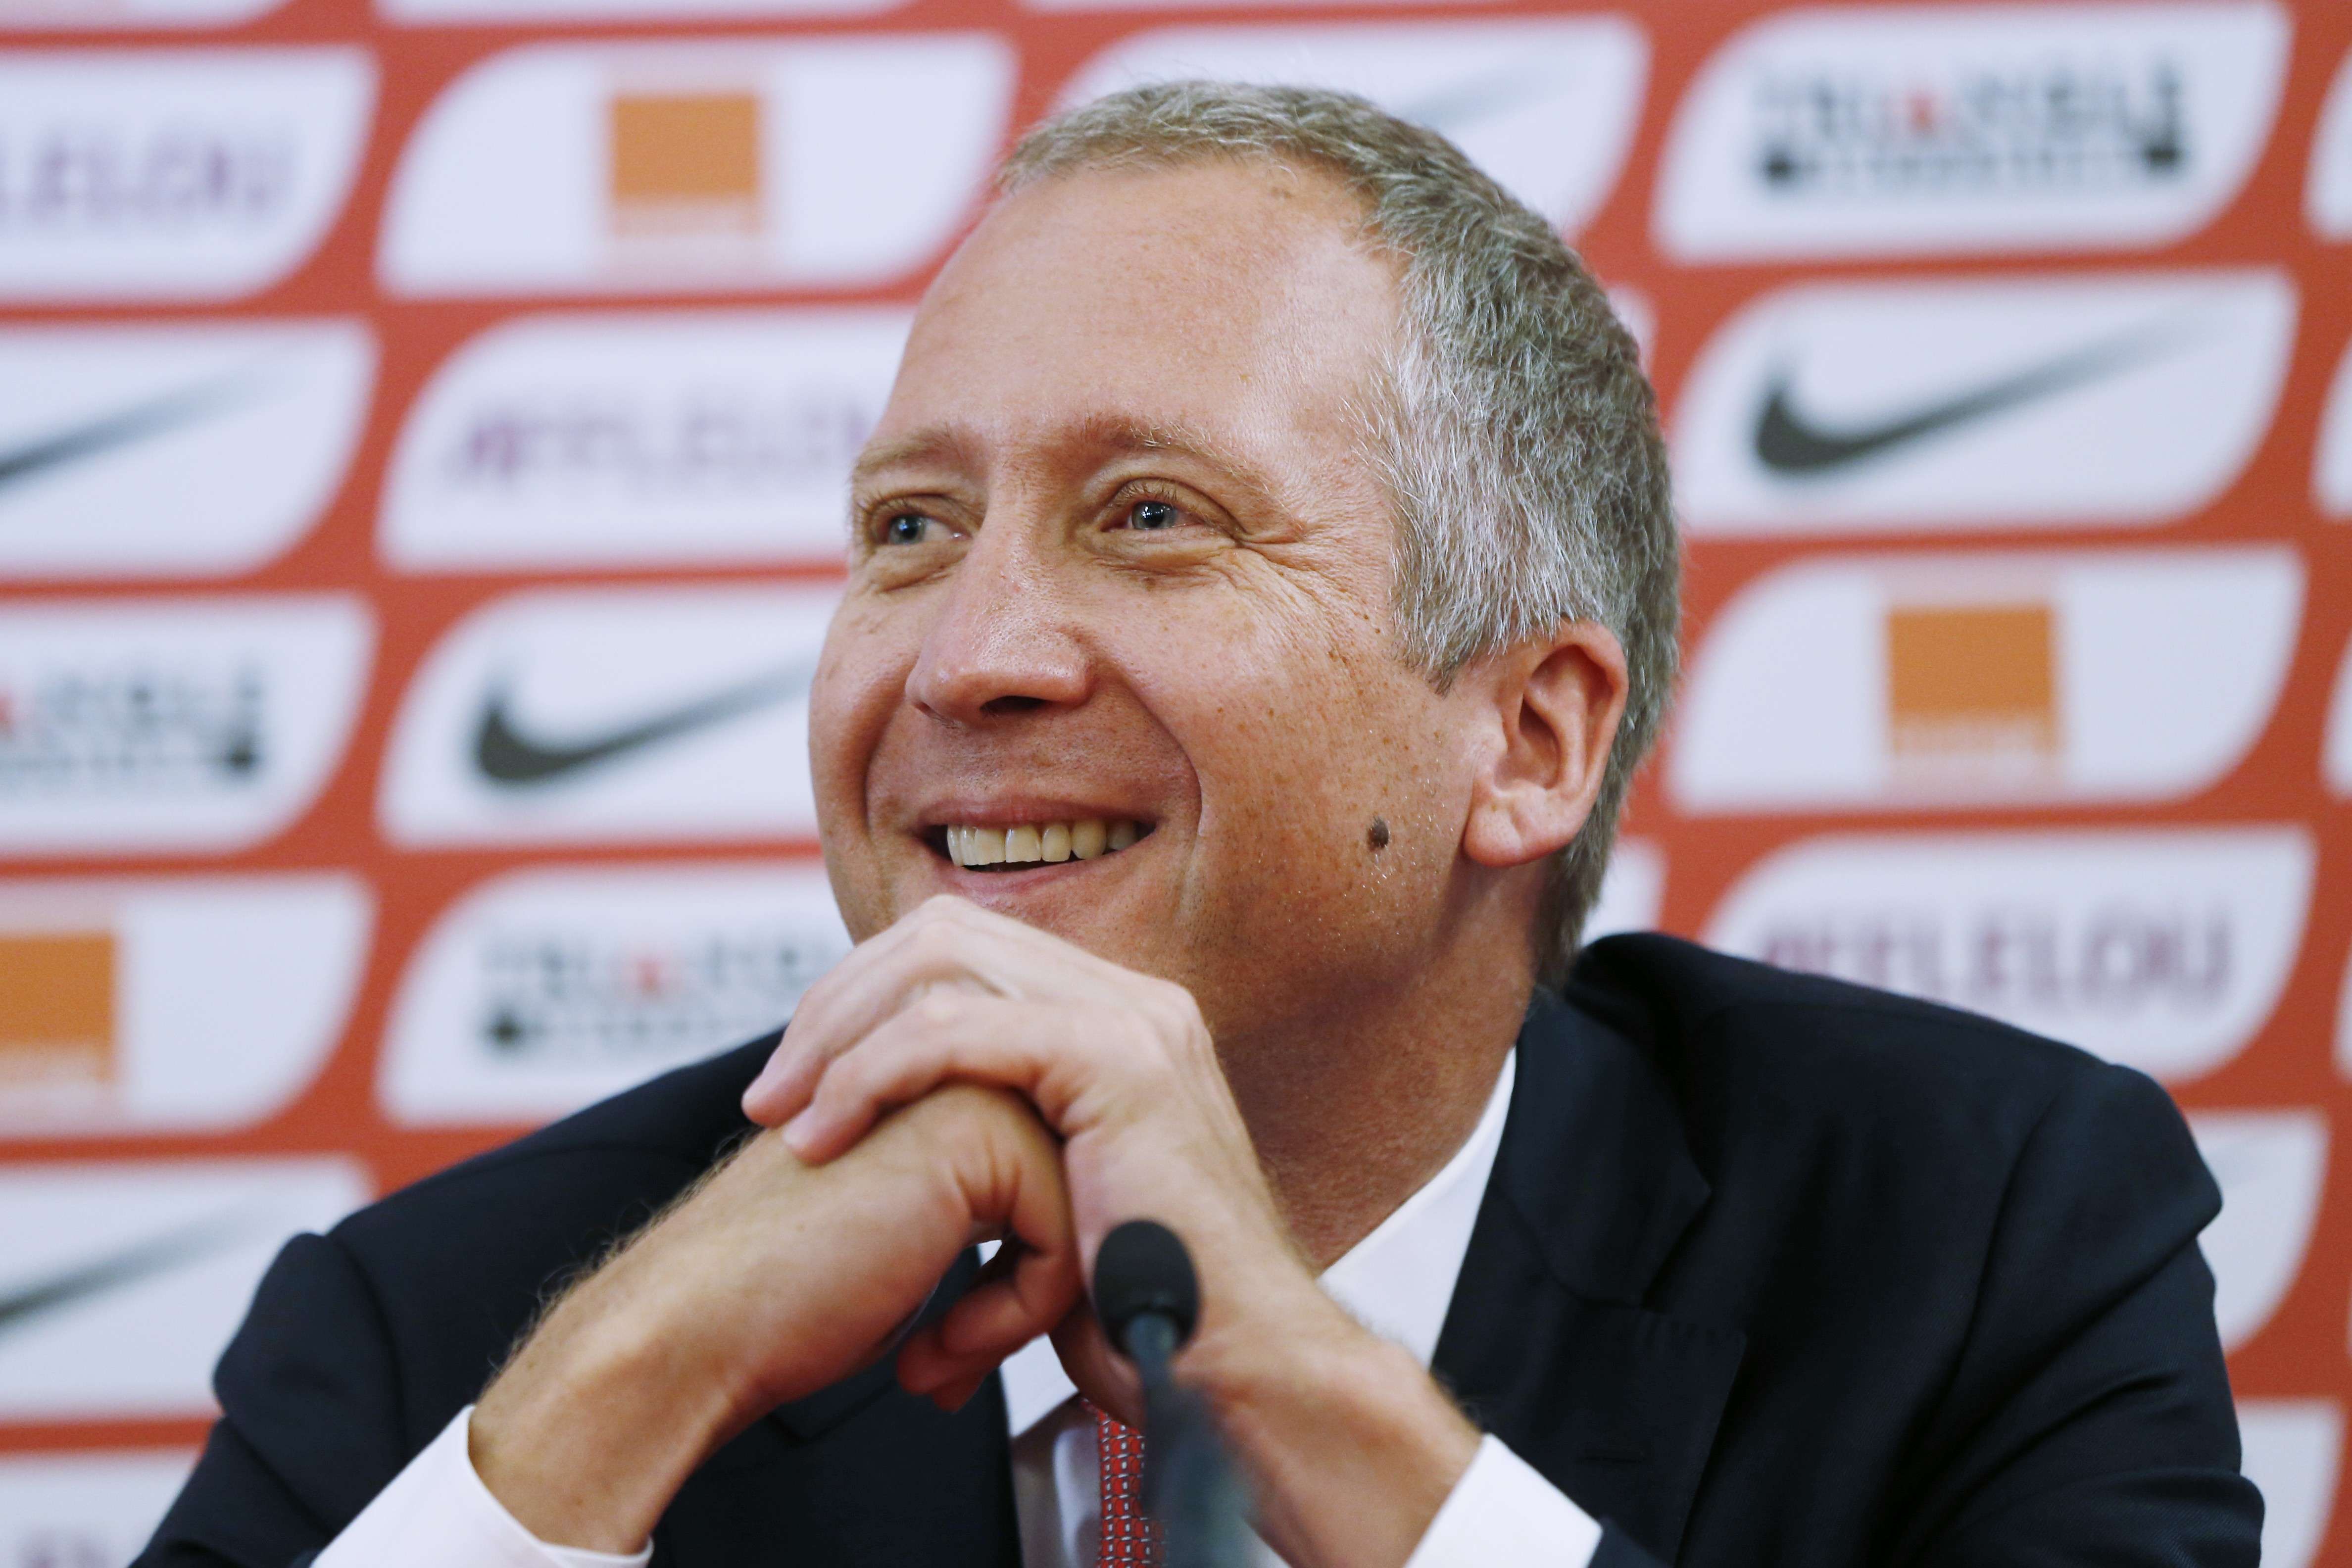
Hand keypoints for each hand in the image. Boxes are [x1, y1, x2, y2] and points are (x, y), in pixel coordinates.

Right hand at [470, 1084, 1077, 1552]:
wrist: (702, 1325)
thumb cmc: (793, 1299)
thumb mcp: (919, 1236)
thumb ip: (987, 1198)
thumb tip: (1079, 1226)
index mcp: (944, 1080)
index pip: (1055, 1174)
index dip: (1024, 1276)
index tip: (958, 1341)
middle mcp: (960, 1064)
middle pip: (1077, 1184)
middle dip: (1036, 1284)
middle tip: (955, 1351)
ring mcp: (966, 1080)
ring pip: (1081, 1204)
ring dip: (1025, 1301)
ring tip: (945, 1354)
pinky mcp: (973, 1122)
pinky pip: (1063, 1226)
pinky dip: (1017, 1309)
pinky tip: (938, 1349)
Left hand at [741, 895, 1478, 1567]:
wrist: (1234, 1371)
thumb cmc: (1149, 1320)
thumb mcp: (1049, 1211)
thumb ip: (992, 1149)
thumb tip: (900, 1140)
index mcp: (1116, 1022)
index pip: (963, 948)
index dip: (866, 999)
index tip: (800, 1080)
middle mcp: (1129, 1002)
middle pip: (941, 934)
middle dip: (837, 1006)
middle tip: (771, 1097)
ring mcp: (1131, 1020)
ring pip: (938, 964)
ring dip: (840, 1037)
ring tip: (785, 1119)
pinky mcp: (1116, 1060)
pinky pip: (956, 1030)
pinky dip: (872, 1074)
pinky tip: (826, 1133)